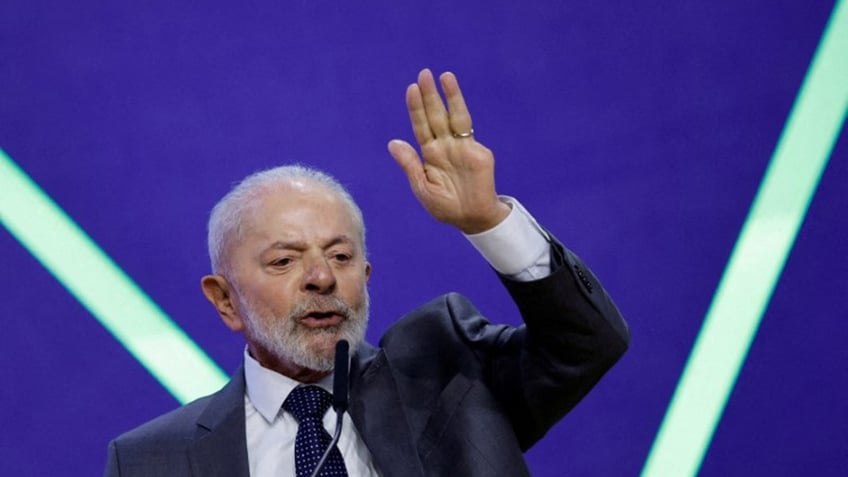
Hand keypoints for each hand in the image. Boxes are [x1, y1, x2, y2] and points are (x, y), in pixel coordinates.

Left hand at [388, 69, 510, 234]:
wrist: (471, 219)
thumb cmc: (446, 207)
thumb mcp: (422, 188)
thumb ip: (410, 165)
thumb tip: (393, 142)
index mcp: (430, 155)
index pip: (421, 126)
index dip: (416, 108)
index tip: (411, 89)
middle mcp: (445, 146)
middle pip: (436, 115)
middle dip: (430, 95)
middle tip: (424, 74)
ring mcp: (462, 147)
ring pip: (453, 117)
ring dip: (449, 96)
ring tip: (445, 76)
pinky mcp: (478, 152)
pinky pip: (467, 131)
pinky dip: (462, 114)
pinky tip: (453, 102)